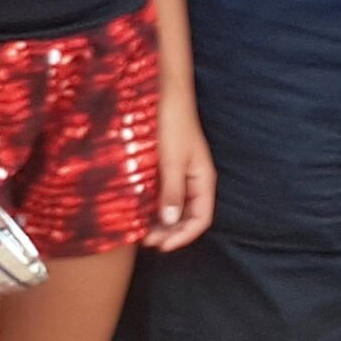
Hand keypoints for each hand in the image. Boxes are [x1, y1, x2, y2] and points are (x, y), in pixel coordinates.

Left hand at [147, 92, 215, 251]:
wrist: (164, 94)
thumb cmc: (173, 123)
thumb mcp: (173, 159)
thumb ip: (172, 190)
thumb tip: (170, 222)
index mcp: (203, 180)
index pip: (200, 219)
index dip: (183, 236)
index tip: (161, 245)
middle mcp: (193, 181)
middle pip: (187, 217)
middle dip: (169, 233)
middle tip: (146, 241)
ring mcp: (179, 175)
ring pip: (173, 209)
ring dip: (159, 223)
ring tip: (140, 232)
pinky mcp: (164, 169)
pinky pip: (161, 196)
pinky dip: (152, 208)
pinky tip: (137, 212)